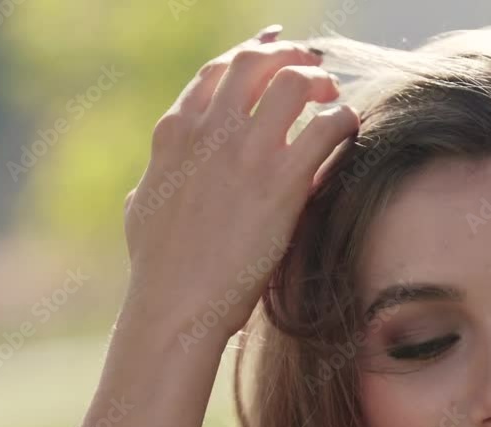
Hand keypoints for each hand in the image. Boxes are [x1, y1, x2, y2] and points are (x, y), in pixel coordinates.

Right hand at [121, 25, 358, 345]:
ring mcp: (245, 153)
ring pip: (295, 81)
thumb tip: (149, 182)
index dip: (255, 55)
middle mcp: (210, 130)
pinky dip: (344, 121)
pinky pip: (328, 127)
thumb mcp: (142, 208)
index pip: (218, 69)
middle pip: (256, 61)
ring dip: (321, 83)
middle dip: (290, 57)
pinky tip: (348, 135)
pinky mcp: (282, 182)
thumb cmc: (159, 268)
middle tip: (312, 74)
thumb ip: (155, 180)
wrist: (175, 306)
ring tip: (332, 101)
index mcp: (176, 132)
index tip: (278, 57)